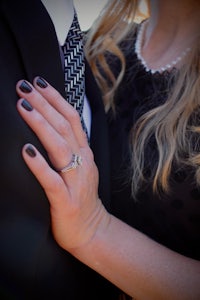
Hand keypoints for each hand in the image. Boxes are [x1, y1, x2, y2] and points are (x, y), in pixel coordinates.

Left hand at [16, 77, 109, 251]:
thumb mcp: (79, 168)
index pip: (72, 118)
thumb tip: (51, 124)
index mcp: (84, 153)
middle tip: (24, 86)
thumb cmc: (80, 197)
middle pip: (64, 127)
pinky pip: (51, 180)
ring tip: (22, 106)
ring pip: (59, 147)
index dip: (56, 98)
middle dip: (44, 104)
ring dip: (40, 125)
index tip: (38, 82)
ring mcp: (76, 182)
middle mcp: (83, 163)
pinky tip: (25, 150)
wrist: (91, 230)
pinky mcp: (66, 201)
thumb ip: (69, 147)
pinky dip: (39, 164)